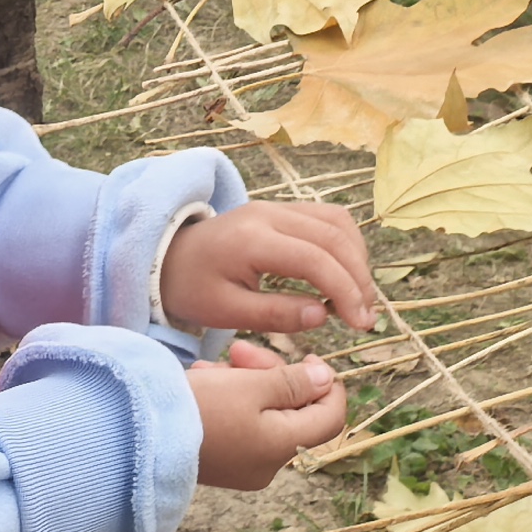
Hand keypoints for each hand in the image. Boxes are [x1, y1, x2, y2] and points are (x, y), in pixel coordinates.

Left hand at [159, 198, 377, 346]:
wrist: (165, 258)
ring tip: (359, 298)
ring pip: (336, 221)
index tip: (360, 324)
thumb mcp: (225, 311)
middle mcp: (268, 214)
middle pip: (333, 236)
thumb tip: (323, 316)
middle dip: (359, 278)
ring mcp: (276, 207)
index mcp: (251, 240)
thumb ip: (274, 313)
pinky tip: (346, 275)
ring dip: (357, 258)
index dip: (346, 291)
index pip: (315, 259)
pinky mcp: (281, 210)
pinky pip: (326, 218)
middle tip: (366, 318)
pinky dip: (345, 244)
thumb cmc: (191, 289)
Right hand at [188, 336, 347, 489]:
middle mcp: (268, 464)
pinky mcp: (219, 460)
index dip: (328, 385)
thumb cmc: (199, 407)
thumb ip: (293, 382)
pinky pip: (239, 424)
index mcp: (283, 447)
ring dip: (248, 381)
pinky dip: (230, 398)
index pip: (330, 418)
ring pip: (265, 414)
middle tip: (242, 348)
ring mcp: (242, 465)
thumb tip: (328, 380)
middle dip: (275, 374)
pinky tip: (204, 380)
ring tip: (214, 363)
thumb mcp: (250, 385)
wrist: (137, 435)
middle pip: (294, 412)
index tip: (306, 357)